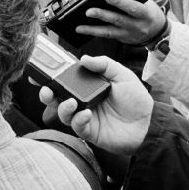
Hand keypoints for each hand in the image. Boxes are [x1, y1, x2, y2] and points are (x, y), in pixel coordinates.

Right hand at [38, 54, 152, 154]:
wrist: (148, 123)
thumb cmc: (135, 99)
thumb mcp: (122, 75)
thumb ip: (104, 64)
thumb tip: (84, 58)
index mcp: (87, 86)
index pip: (65, 80)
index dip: (51, 76)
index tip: (40, 70)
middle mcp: (82, 101)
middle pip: (56, 97)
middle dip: (46, 94)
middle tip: (45, 90)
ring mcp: (84, 116)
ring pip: (62, 113)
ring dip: (62, 107)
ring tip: (71, 102)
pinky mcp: (89, 131)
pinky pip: (76, 125)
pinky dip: (78, 119)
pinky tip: (87, 113)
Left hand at [75, 0, 166, 45]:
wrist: (157, 32)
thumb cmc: (149, 12)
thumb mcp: (147, 3)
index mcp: (145, 13)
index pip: (133, 7)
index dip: (120, 2)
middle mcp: (136, 25)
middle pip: (118, 20)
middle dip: (103, 15)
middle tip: (89, 11)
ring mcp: (128, 34)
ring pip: (109, 31)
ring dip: (93, 28)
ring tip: (80, 26)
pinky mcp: (121, 38)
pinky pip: (106, 35)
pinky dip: (93, 32)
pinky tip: (81, 29)